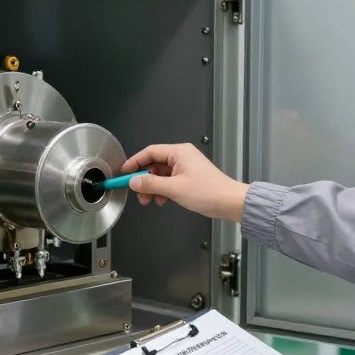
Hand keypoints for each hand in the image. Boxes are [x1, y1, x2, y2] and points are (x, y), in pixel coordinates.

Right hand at [121, 143, 249, 220]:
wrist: (229, 203)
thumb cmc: (210, 192)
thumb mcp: (174, 189)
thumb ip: (151, 184)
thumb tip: (135, 181)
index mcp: (179, 152)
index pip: (150, 152)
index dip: (135, 162)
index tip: (124, 172)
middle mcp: (182, 157)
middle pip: (154, 164)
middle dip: (144, 179)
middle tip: (137, 191)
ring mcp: (186, 167)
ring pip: (161, 174)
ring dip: (153, 187)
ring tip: (149, 199)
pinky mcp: (189, 178)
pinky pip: (169, 181)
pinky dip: (162, 190)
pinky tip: (162, 200)